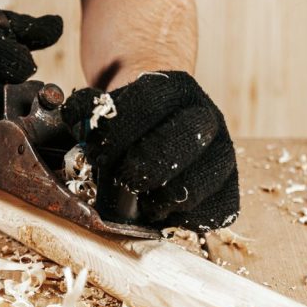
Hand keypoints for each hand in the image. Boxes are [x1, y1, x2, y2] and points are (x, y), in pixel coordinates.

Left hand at [61, 71, 238, 230]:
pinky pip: (220, 208)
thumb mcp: (107, 107)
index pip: (147, 103)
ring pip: (206, 175)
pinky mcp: (231, 183)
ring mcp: (222, 149)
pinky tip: (166, 212)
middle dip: (145, 167)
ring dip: (167, 197)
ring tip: (144, 204)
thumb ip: (89, 112)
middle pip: (185, 137)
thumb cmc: (130, 123)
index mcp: (172, 88)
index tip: (98, 154)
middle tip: (124, 181)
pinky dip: (189, 218)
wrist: (163, 124)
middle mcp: (204, 114)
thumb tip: (76, 116)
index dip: (117, 133)